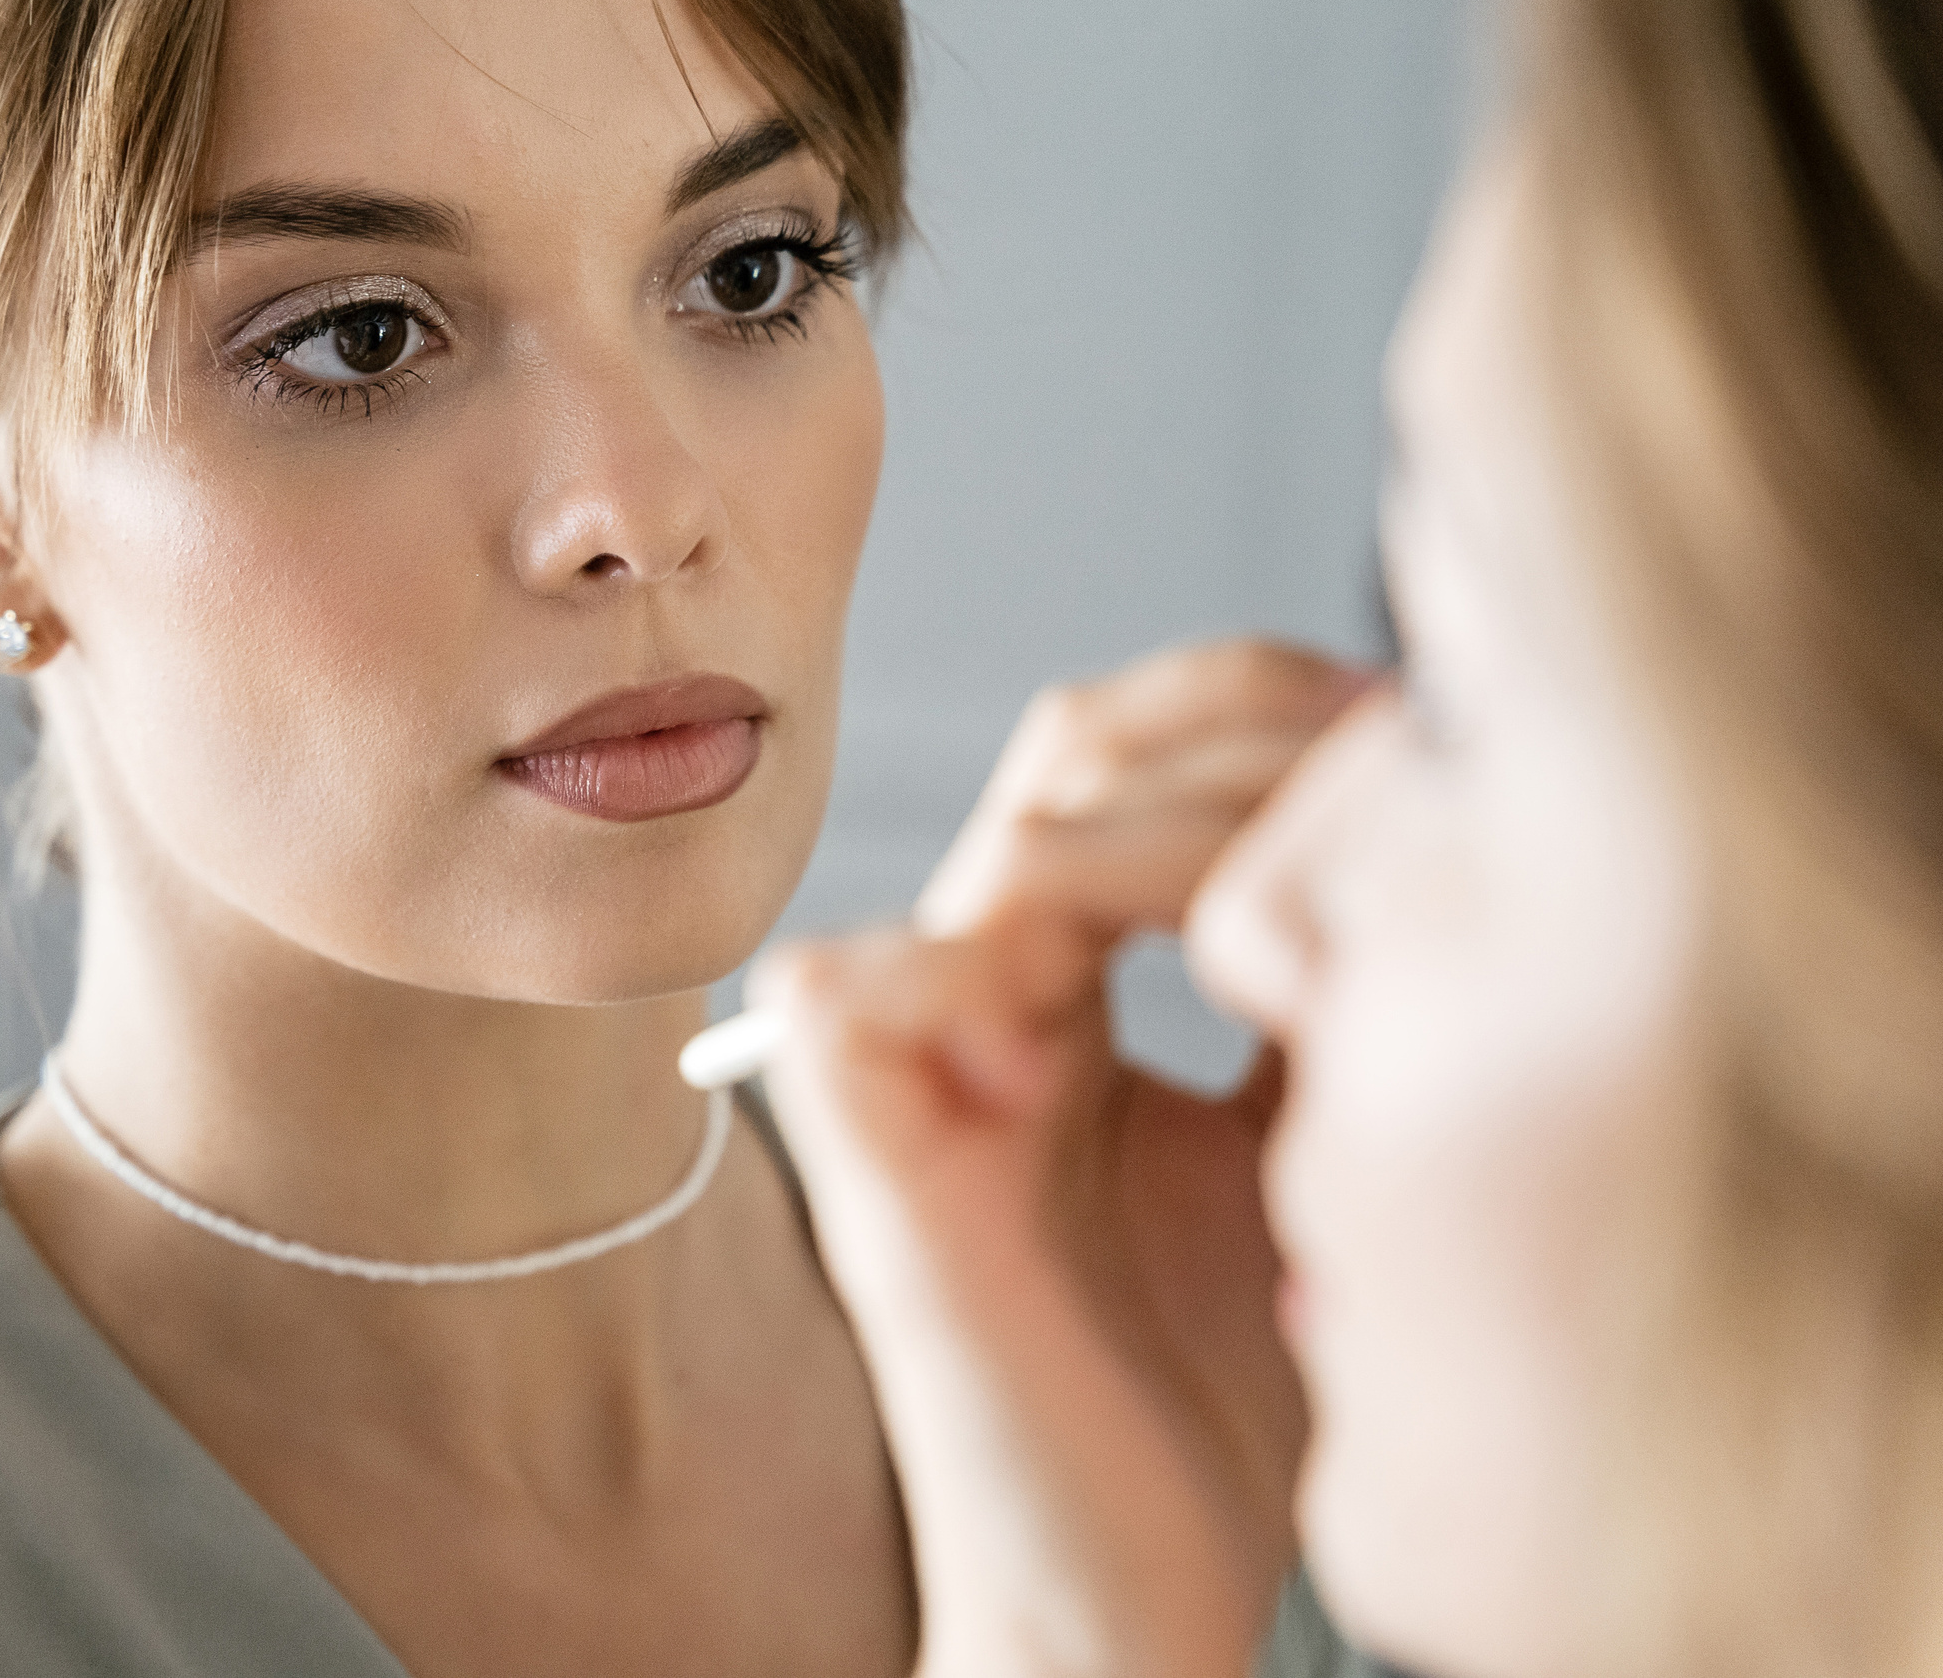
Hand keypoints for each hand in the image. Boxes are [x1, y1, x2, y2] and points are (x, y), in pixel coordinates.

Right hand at [752, 640, 1364, 1677]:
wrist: (1128, 1587)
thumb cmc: (1215, 1393)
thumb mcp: (1319, 1156)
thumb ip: (1334, 1007)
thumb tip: (1446, 847)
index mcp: (1076, 995)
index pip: (1136, 766)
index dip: (1269, 717)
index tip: (1425, 747)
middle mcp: (992, 1005)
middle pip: (1076, 752)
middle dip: (1240, 739)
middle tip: (1385, 786)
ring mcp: (927, 1070)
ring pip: (1019, 838)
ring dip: (1189, 848)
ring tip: (1317, 931)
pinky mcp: (873, 1158)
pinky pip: (857, 982)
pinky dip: (1017, 955)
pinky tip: (1207, 1004)